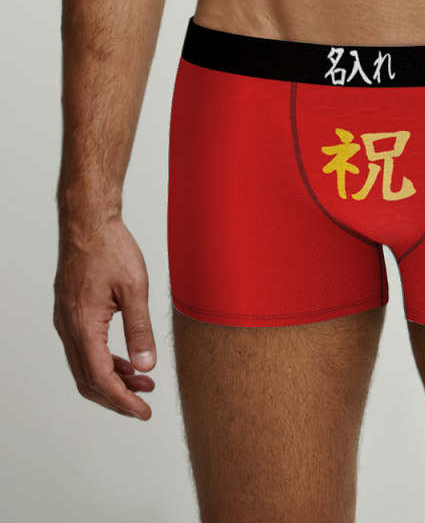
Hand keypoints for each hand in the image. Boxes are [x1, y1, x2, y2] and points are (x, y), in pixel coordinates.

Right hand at [53, 214, 155, 418]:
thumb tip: (146, 366)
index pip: (101, 378)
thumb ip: (140, 330)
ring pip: (86, 366)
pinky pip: (85, 349)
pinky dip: (106, 361)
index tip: (143, 412)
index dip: (122, 400)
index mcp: (84, 326)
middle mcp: (69, 328)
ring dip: (113, 379)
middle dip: (117, 396)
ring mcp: (67, 321)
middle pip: (89, 380)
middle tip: (144, 404)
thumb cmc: (111, 250)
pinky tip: (127, 361)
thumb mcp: (135, 290)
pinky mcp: (72, 313)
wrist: (89, 225)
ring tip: (143, 382)